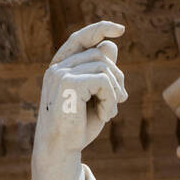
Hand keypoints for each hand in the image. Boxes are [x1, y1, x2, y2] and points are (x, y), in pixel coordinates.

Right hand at [34, 21, 126, 158]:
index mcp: (62, 66)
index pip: (82, 38)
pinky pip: (103, 81)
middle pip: (101, 55)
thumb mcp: (95, 98)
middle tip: (121, 100)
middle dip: (118, 78)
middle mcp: (59, 66)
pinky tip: (106, 116)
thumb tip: (111, 46)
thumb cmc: (77, 126)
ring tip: (109, 112)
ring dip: (115, 92)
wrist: (60, 149)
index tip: (120, 30)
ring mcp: (61, 72)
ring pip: (104, 67)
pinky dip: (111, 100)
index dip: (101, 29)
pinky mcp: (68, 83)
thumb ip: (102, 74)